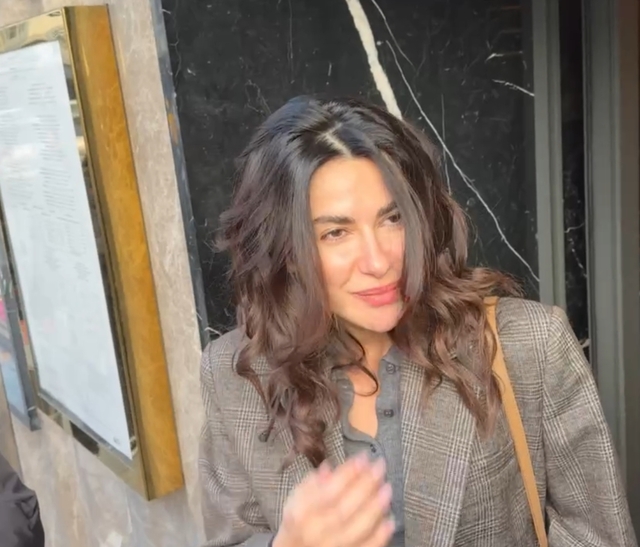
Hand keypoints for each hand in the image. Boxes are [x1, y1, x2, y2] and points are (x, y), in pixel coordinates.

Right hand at [273, 453, 393, 546]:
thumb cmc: (298, 522)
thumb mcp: (296, 499)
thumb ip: (311, 484)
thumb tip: (329, 468)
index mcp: (301, 513)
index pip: (327, 491)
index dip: (347, 473)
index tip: (363, 457)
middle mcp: (315, 531)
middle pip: (344, 508)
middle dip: (365, 485)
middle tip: (380, 467)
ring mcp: (331, 546)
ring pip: (356, 529)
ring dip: (375, 507)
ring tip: (387, 489)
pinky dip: (379, 535)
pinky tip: (389, 519)